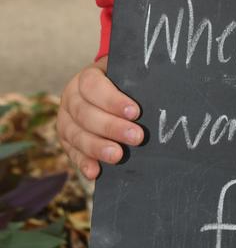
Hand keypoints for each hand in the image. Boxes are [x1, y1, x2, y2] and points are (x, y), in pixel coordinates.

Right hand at [56, 57, 142, 179]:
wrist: (105, 90)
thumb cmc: (122, 84)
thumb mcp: (125, 75)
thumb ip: (134, 79)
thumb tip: (158, 89)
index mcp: (85, 79)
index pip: (93, 86)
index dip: (112, 100)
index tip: (135, 112)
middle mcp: (71, 99)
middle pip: (86, 114)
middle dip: (112, 127)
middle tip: (137, 137)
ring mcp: (66, 121)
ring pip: (77, 135)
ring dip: (98, 147)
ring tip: (118, 156)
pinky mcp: (67, 141)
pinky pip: (73, 153)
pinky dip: (84, 163)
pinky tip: (95, 172)